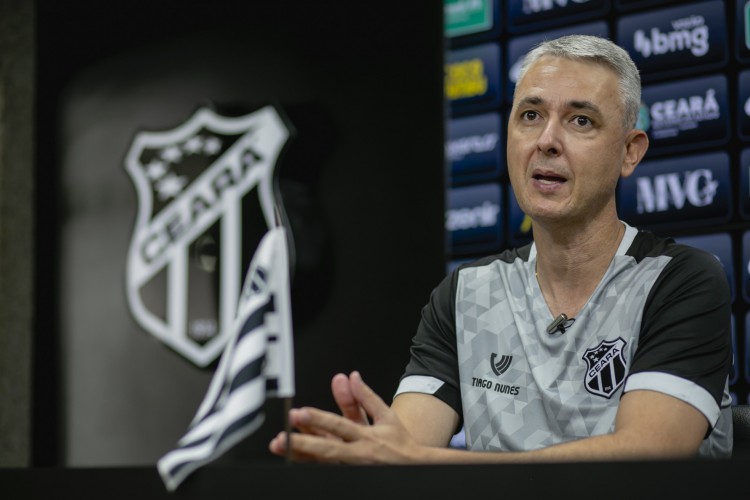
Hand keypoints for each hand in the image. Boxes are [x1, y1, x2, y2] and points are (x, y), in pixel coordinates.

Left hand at [268, 371, 422, 463]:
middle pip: (326, 450)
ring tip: (280, 447)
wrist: (414, 468)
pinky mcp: (348, 476)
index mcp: (367, 437)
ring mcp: (352, 468)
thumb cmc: (400, 442)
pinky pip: (325, 470)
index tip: (300, 413)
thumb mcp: (386, 416)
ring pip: (322, 463)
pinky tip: (294, 457)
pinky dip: (309, 464)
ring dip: (300, 456)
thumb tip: (352, 377)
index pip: (339, 426)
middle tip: (282, 437)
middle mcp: (357, 455)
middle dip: (303, 444)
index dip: (319, 420)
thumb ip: (366, 397)